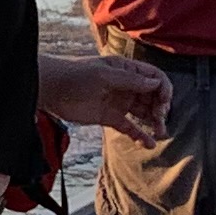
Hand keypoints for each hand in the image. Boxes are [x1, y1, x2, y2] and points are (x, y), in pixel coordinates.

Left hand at [39, 50, 168, 140]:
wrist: (51, 89)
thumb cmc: (76, 75)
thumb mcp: (104, 75)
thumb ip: (130, 81)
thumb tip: (155, 83)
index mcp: (127, 70)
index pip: (154, 78)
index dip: (163, 89)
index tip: (164, 103)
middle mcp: (126, 86)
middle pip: (152, 96)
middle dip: (160, 107)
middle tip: (159, 120)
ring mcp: (119, 102)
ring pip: (144, 112)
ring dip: (154, 122)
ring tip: (160, 133)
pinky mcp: (110, 117)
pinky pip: (130, 127)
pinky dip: (140, 135)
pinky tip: (149, 144)